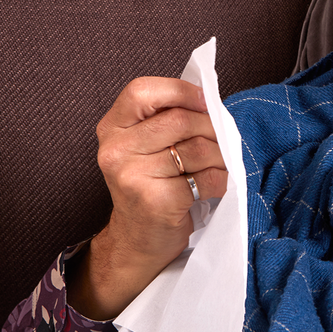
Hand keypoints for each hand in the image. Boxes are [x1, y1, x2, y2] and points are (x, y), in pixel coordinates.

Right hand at [67, 77, 226, 319]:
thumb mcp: (147, 146)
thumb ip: (167, 119)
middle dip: (211, 129)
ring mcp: (131, 176)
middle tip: (220, 142)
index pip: (141, 91)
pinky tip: (212, 187)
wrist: (138, 239)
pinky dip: (220, 181)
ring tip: (216, 166)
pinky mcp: (155, 201)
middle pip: (180, 120)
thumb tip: (211, 102)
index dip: (179, 91)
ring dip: (220, 157)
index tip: (204, 103)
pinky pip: (206, 179)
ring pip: (198, 149)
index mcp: (112, 128)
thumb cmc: (152, 185)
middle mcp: (115, 150)